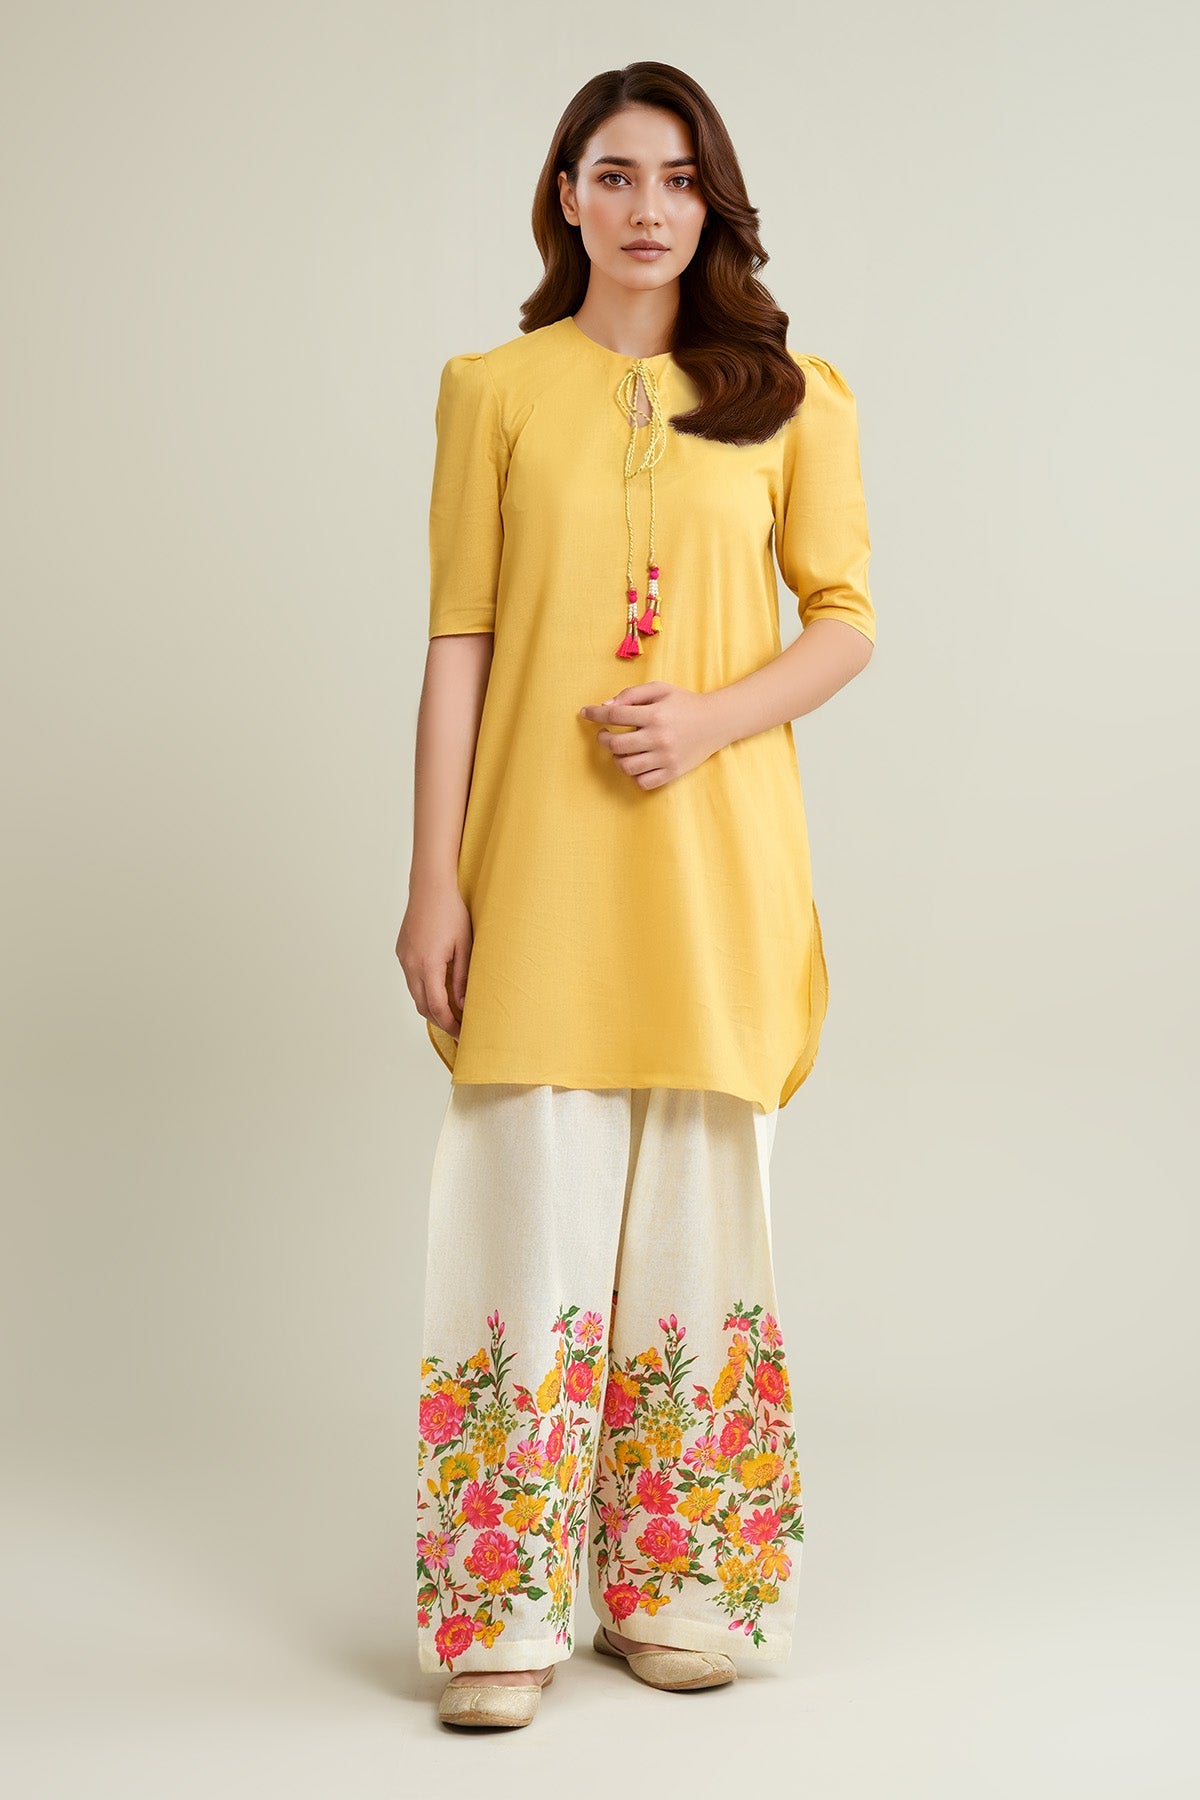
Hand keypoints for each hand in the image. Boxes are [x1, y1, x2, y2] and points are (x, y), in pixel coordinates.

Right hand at [395, 879, 472, 1039]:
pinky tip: (440, 989)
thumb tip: (462, 1004)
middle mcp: (411, 965)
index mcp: (428, 965)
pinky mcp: (402, 951)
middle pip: (422, 1006)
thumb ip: (462, 978)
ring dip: (432, 1006)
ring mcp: (404, 958)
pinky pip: (412, 979)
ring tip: (452, 1012)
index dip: (450, 1025)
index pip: (437, 1007)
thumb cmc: (452, 911)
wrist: (430, 886)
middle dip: (441, 1021)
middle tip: (459, 1028)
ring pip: (415, 994)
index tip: (463, 1033)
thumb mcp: (465, 945)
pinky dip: (424, 990)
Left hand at [579, 681, 724, 790]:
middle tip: (604, 735)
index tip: (585, 713)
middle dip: (603, 739)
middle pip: (616, 745)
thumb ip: (632, 694)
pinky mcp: (672, 772)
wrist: (717, 721)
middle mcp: (658, 738)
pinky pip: (643, 782)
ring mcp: (666, 758)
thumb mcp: (660, 689)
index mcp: (654, 714)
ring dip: (617, 759)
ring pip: (626, 766)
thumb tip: (605, 707)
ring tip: (622, 751)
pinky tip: (637, 764)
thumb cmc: (684, 703)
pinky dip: (635, 775)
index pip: (614, 716)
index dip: (595, 714)